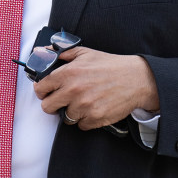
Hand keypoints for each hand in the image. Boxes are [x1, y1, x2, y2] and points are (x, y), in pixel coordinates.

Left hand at [32, 47, 158, 129]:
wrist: (136, 79)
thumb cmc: (111, 65)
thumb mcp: (85, 53)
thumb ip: (61, 53)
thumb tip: (40, 52)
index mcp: (68, 73)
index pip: (41, 88)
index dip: (42, 91)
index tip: (47, 91)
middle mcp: (73, 91)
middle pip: (48, 107)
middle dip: (53, 104)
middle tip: (63, 100)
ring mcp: (84, 106)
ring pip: (66, 118)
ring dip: (72, 112)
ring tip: (84, 102)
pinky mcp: (95, 118)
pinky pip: (81, 125)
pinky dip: (86, 120)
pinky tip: (93, 108)